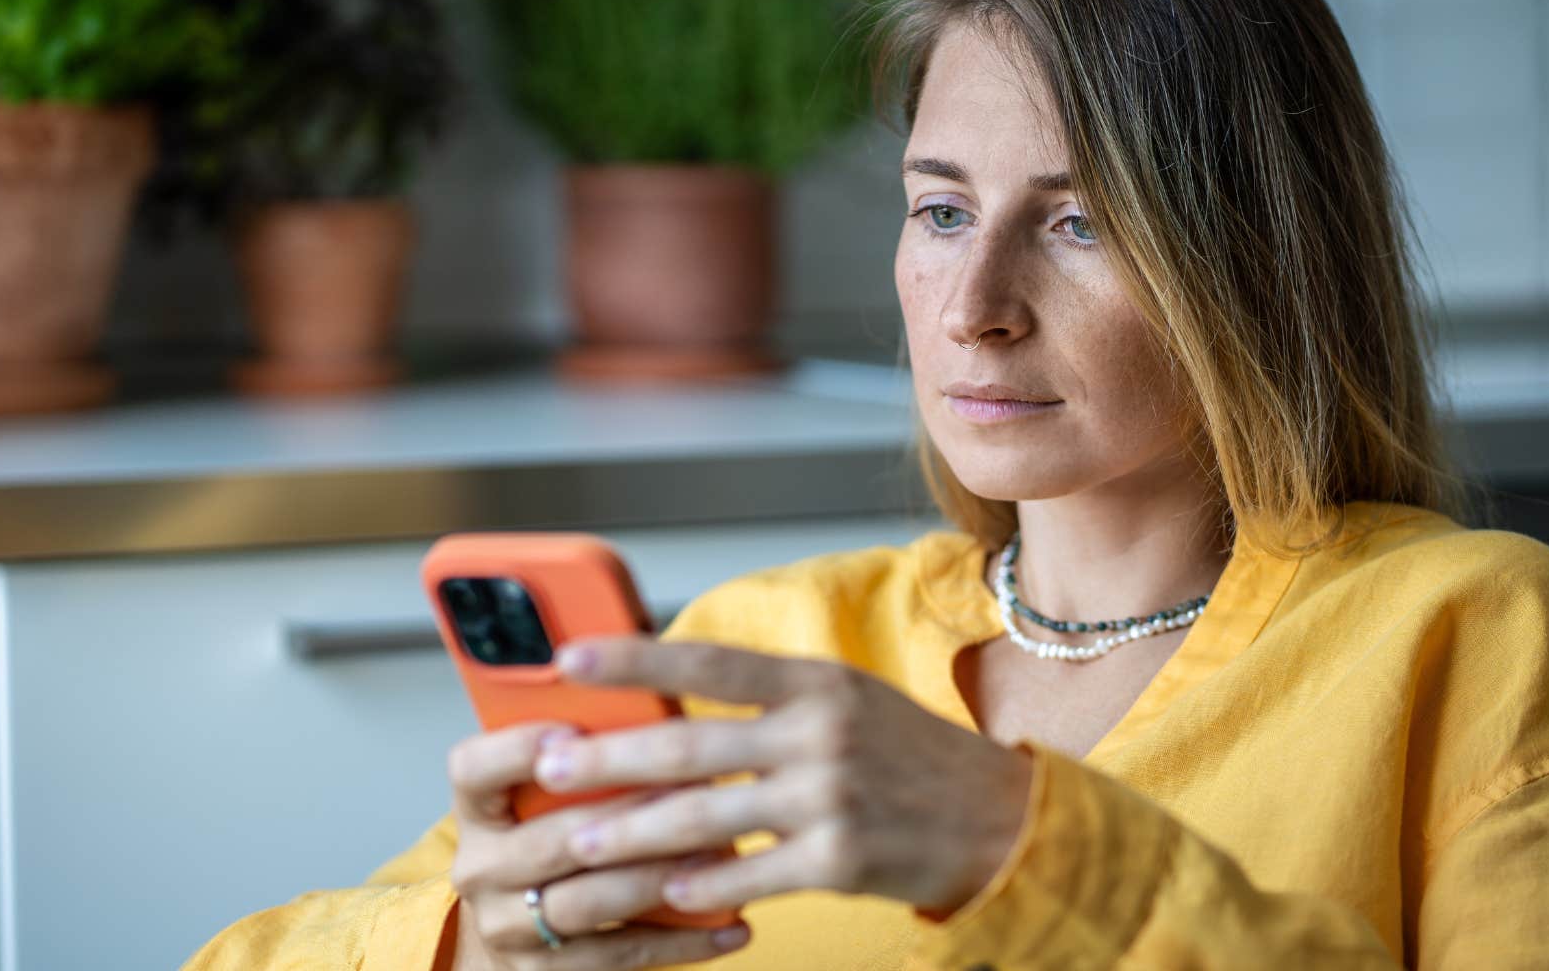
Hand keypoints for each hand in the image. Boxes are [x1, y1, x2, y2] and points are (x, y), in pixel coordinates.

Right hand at [446, 720, 753, 969]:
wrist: (522, 923)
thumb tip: (654, 672)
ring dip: (658, 877)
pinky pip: (618, 956)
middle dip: (630, 814)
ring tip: (719, 854)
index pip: (474, 768)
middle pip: (550, 840)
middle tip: (696, 789)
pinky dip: (682, 939)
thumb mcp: (556, 785)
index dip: (519, 749)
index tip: (576, 731)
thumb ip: (592, 742)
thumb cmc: (556, 830)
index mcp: (480, 806)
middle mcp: (481, 866)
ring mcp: (508, 924)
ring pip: (586, 902)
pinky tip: (732, 922)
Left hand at [536, 637, 1035, 916]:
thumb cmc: (910, 756)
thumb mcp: (848, 701)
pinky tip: (661, 891)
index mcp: (817, 683)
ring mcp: (829, 798)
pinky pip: (747, 875)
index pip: (710, 663)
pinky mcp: (839, 859)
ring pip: (705, 819)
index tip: (571, 657)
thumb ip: (771, 698)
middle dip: (607, 758)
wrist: (1000, 819)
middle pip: (690, 746)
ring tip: (577, 844)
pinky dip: (699, 886)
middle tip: (548, 764)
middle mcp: (821, 733)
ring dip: (631, 834)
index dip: (636, 658)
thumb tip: (674, 695)